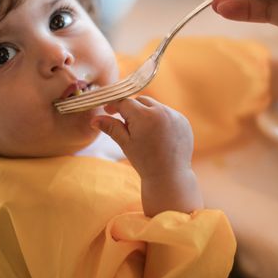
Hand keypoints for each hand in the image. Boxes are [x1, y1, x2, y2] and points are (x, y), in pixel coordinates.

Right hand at [91, 96, 202, 216]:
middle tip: (126, 124)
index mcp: (145, 116)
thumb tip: (94, 119)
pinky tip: (158, 135)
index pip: (126, 102)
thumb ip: (111, 127)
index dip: (115, 105)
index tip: (108, 110)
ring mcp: (175, 116)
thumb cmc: (144, 161)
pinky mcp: (184, 121)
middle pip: (141, 100)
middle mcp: (162, 111)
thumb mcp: (125, 143)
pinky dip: (161, 119)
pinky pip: (168, 113)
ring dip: (147, 113)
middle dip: (132, 109)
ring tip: (144, 133)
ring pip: (155, 106)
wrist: (170, 176)